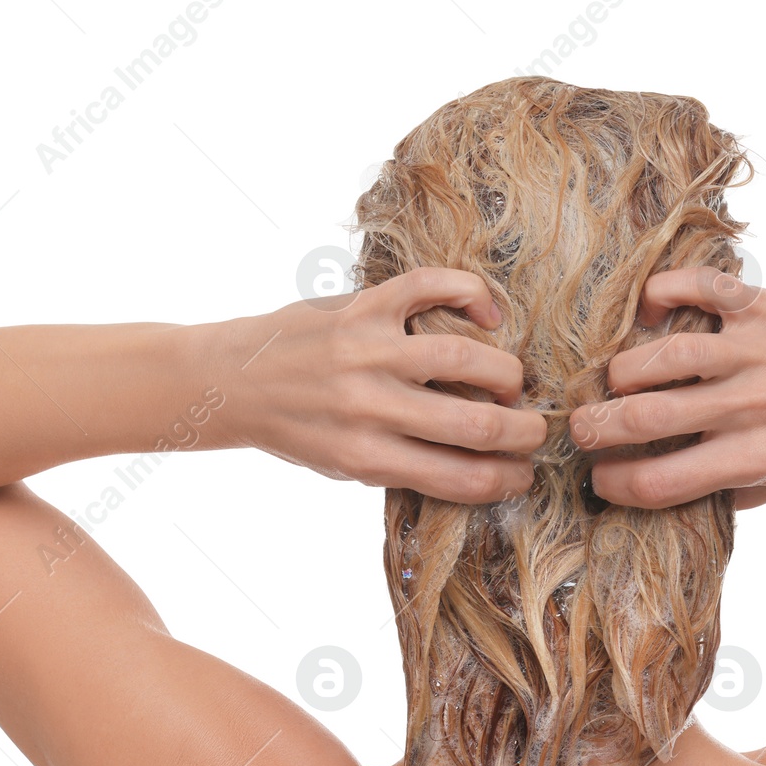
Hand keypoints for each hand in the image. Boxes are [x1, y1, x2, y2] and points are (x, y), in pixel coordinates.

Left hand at [224, 267, 546, 503]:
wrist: (230, 382)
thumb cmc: (295, 430)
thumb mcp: (345, 466)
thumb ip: (405, 465)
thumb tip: (481, 468)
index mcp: (366, 457)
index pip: (462, 477)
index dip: (508, 479)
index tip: (525, 474)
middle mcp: (368, 406)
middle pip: (475, 424)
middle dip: (524, 432)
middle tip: (535, 430)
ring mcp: (365, 351)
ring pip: (465, 356)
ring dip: (506, 374)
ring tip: (512, 383)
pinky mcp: (360, 305)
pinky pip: (430, 286)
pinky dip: (471, 295)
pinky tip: (488, 316)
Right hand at [569, 268, 765, 509]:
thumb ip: (728, 491)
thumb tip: (657, 495)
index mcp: (758, 457)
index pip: (662, 482)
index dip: (615, 484)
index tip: (598, 479)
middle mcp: (756, 404)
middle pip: (649, 419)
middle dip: (595, 427)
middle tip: (578, 427)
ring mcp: (759, 349)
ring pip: (666, 356)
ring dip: (624, 369)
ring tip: (613, 379)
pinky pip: (702, 287)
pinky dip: (665, 292)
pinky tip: (650, 310)